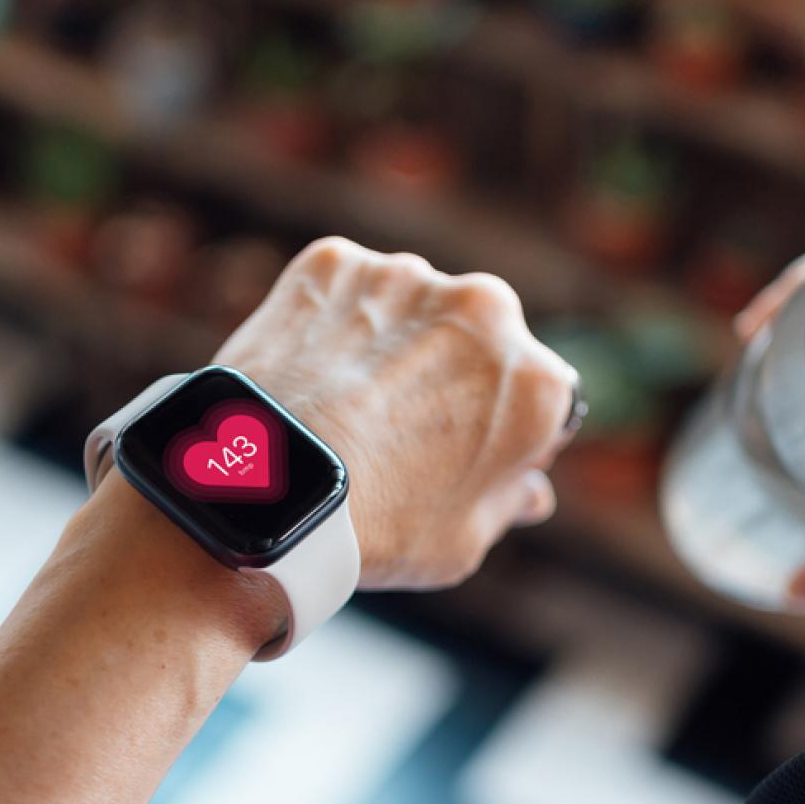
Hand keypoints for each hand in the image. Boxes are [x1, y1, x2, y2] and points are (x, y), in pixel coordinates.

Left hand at [214, 238, 578, 589]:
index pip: (542, 399)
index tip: (469, 455)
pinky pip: (344, 290)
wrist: (262, 488)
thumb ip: (506, 502)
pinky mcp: (334, 262)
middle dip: (456, 375)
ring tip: (347, 406)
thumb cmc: (373, 529)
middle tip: (402, 430)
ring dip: (395, 343)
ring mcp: (406, 276)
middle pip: (481, 340)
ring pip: (412, 308)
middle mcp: (486, 308)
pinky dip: (332, 322)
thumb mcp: (462, 541)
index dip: (506, 432)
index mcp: (538, 381)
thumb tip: (529, 490)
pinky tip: (310, 375)